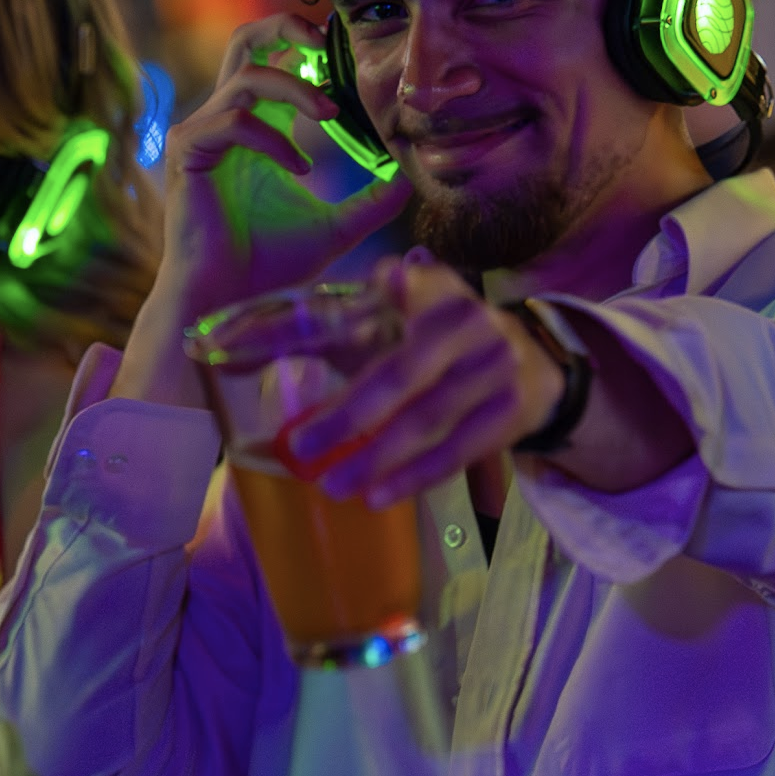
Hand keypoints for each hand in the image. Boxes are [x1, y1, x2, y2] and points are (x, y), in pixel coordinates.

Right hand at [157, 13, 412, 324]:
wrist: (226, 301)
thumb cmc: (269, 266)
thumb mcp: (337, 228)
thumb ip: (371, 202)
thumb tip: (409, 180)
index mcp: (253, 128)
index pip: (272, 60)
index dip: (305, 45)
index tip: (344, 57)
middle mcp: (223, 121)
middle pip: (245, 41)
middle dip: (286, 27)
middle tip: (328, 42)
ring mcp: (201, 134)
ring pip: (247, 77)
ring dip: (296, 90)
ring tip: (332, 115)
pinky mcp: (188, 152)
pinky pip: (233, 121)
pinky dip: (273, 139)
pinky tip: (299, 169)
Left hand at [283, 250, 566, 504]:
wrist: (534, 367)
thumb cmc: (439, 345)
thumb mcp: (398, 322)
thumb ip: (337, 327)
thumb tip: (240, 345)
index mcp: (437, 290)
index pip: (414, 284)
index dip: (401, 285)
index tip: (385, 280)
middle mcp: (471, 322)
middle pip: (403, 374)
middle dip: (350, 416)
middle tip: (304, 448)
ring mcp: (497, 368)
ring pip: (427, 421)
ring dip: (376, 459)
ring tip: (333, 486)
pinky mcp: (511, 411)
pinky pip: (456, 451)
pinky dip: (414, 477)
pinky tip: (378, 494)